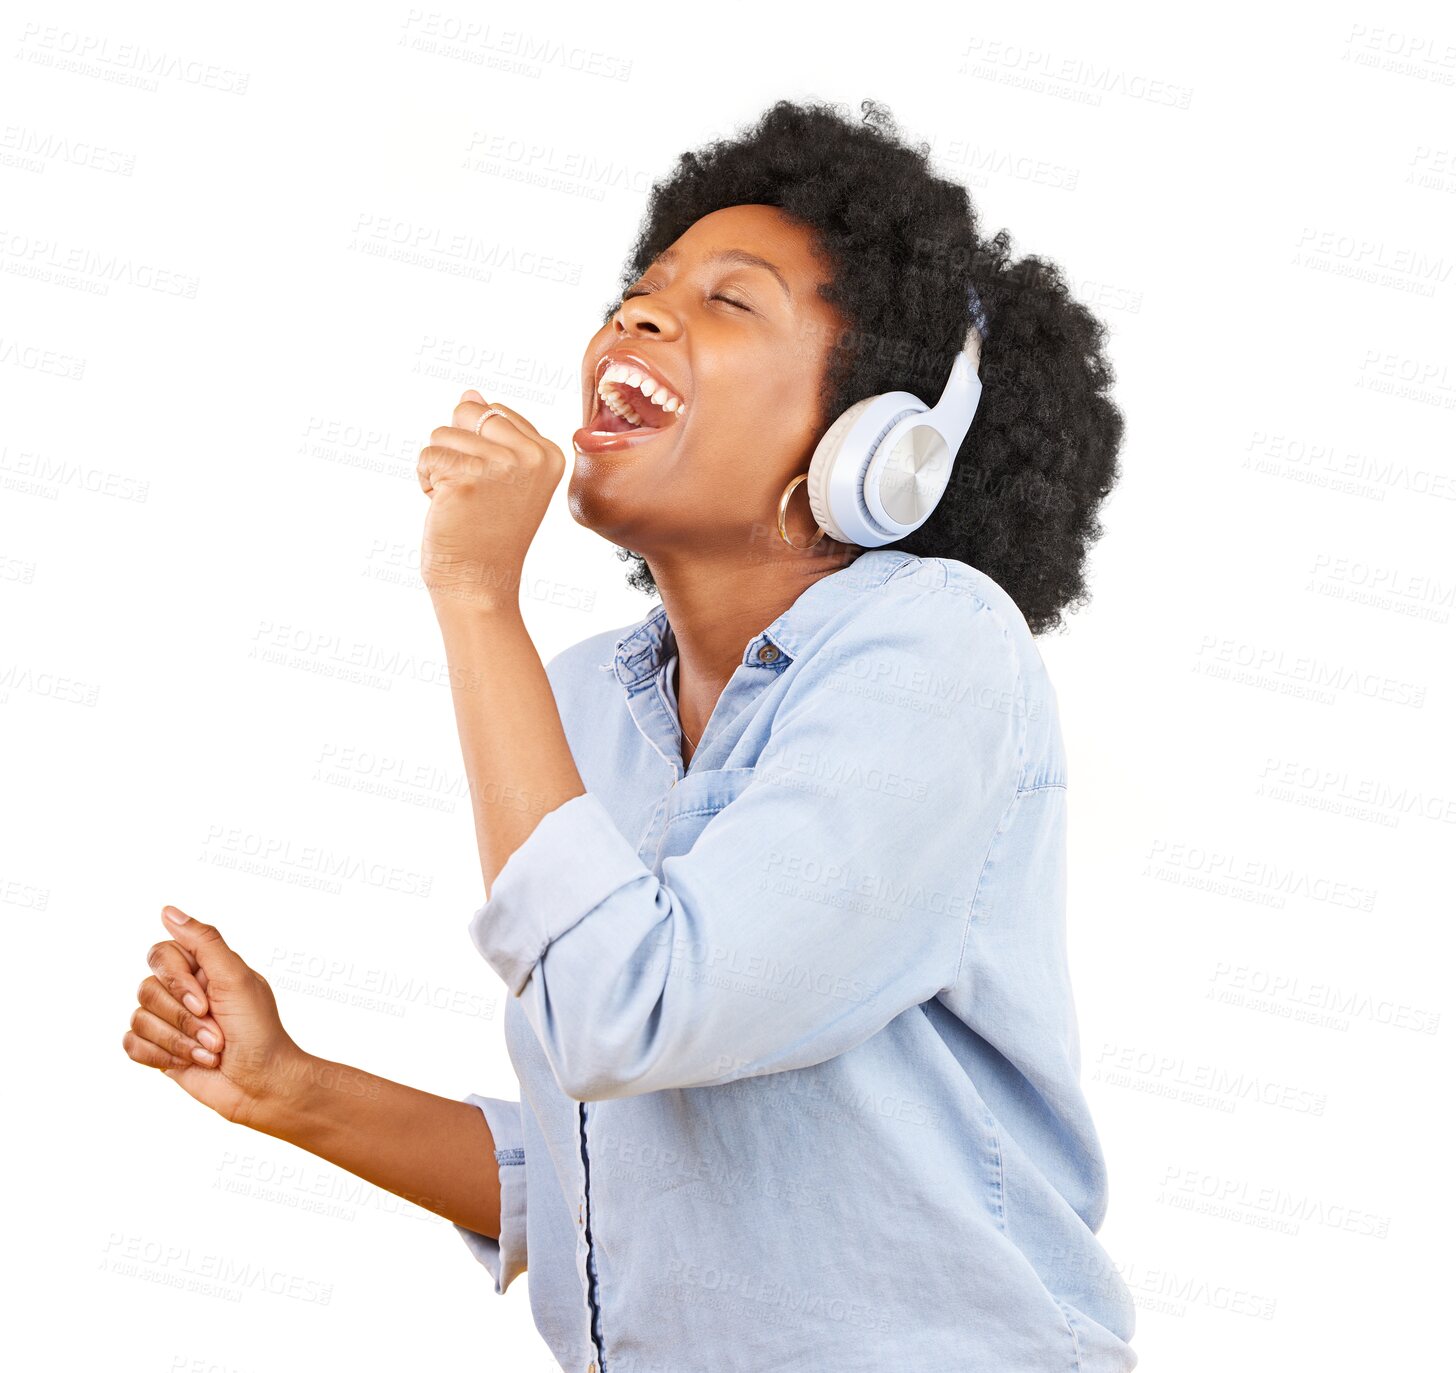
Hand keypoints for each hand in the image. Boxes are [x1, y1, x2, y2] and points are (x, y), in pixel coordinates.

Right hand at [123, 906, 310, 1128]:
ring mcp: (169, 1020)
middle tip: (216, 1035)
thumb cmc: (258, 1031)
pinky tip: (188, 1063)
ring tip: (210, 1052)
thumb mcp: (236, 978)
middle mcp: (183, 990)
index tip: (207, 1002)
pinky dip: (161, 1056)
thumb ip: (204, 941)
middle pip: (147, 988)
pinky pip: (131, 1044)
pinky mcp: (158, 1050)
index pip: (161, 954)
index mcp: (204, 968)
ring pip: (139, 1018)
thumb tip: (168, 910)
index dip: (178, 980)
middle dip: (182, 1018)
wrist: (262, 1084)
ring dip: (178, 1041)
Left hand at [416, 391, 564, 610]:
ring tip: (460, 501)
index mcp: (549, 453)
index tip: (493, 485)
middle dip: (455, 448)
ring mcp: (502, 465)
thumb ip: (494, 432)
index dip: (478, 445)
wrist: (480, 582)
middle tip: (472, 490)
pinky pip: (427, 456)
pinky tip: (446, 507)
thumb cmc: (489, 533)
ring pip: (442, 434)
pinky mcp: (468, 478)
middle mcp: (532, 456)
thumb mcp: (504, 476)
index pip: (495, 411)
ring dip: (439, 467)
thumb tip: (471, 393)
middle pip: (468, 412)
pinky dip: (425, 481)